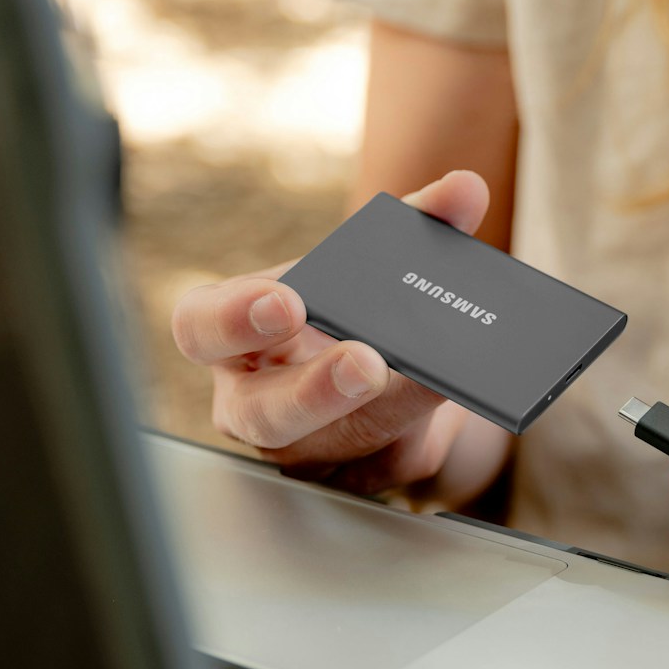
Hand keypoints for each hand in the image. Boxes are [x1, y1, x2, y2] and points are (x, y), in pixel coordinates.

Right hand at [170, 171, 488, 493]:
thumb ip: (414, 221)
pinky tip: (467, 389)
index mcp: (230, 335)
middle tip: (367, 362)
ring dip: (391, 413)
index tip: (285, 301)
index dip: (234, 319)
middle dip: (317, 391)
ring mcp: (303, 450)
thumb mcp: (371, 261)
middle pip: (265, 413)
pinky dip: (433, 420)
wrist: (388, 364)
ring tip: (439, 378)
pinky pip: (395, 458)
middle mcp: (252, 402)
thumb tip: (465, 190)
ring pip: (338, 448)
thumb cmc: (350, 305)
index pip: (202, 329)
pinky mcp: (361, 477)